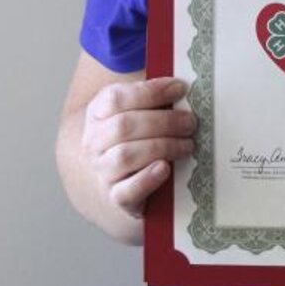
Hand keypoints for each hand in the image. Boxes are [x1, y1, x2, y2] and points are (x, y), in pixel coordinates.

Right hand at [80, 76, 195, 217]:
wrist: (116, 182)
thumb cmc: (135, 139)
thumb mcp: (137, 113)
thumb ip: (153, 99)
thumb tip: (181, 87)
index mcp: (98, 113)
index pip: (116, 98)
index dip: (149, 91)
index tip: (179, 88)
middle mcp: (94, 142)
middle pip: (123, 126)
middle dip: (163, 121)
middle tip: (190, 122)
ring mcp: (102, 171)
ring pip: (125, 156)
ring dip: (162, 147)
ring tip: (187, 145)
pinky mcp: (114, 198)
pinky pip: (126, 191)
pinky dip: (147, 178)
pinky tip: (165, 169)